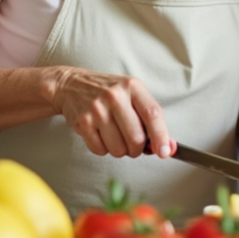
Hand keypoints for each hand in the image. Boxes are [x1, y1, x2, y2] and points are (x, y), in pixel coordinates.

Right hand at [49, 68, 174, 158]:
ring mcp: (97, 109)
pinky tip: (100, 135)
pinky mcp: (83, 122)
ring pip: (118, 148)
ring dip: (120, 151)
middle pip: (136, 138)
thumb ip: (150, 118)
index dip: (161, 136)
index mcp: (132, 86)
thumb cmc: (108, 93)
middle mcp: (115, 96)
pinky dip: (103, 149)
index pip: (153, 114)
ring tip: (115, 136)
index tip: (165, 152)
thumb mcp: (132, 95)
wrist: (71, 85)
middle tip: (133, 145)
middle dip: (137, 149)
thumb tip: (167, 146)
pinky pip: (100, 150)